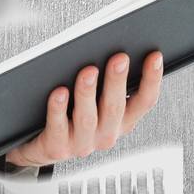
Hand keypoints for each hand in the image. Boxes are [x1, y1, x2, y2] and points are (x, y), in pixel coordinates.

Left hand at [4, 50, 163, 168]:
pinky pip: (58, 126)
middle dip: (117, 81)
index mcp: (122, 121)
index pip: (144, 102)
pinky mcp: (57, 147)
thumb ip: (107, 80)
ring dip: (88, 92)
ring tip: (88, 70)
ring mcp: (82, 144)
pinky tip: (59, 91)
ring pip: (87, 117)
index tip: (154, 56)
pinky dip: (59, 108)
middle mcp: (106, 135)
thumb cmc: (71, 113)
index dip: (152, 80)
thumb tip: (110, 46)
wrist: (39, 144)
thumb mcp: (95, 99)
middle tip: (119, 58)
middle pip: (115, 107)